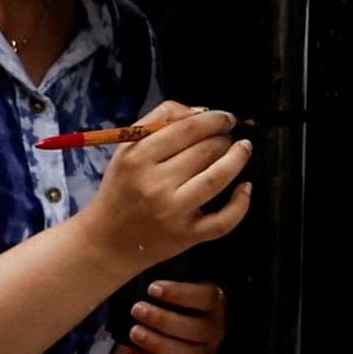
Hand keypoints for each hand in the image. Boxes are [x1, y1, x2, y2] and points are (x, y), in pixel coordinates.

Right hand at [78, 103, 254, 266]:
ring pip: (217, 178)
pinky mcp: (186, 236)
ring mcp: (173, 212)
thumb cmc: (120, 190)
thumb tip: (201, 112)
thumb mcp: (127, 149)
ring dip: (237, 159)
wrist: (107, 241)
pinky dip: (240, 203)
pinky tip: (245, 187)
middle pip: (204, 151)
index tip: (225, 118)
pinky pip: (223, 220)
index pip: (187, 129)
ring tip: (243, 149)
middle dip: (223, 138)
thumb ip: (159, 121)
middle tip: (227, 137)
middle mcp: (155, 184)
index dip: (214, 119)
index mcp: (139, 158)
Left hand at [124, 278, 226, 353]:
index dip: (180, 293)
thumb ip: (160, 281)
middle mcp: (215, 330)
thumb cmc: (167, 303)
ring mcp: (204, 353)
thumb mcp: (168, 289)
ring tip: (134, 331)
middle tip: (137, 309)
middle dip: (164, 320)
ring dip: (158, 343)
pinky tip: (137, 349)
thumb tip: (143, 272)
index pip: (207, 297)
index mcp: (214, 303)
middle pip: (198, 329)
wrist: (165, 331)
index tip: (152, 288)